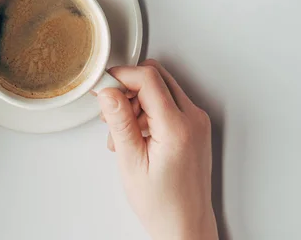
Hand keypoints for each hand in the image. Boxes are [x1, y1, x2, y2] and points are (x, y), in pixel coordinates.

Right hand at [98, 60, 217, 239]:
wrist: (185, 224)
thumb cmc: (162, 203)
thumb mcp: (132, 163)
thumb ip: (120, 123)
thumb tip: (108, 92)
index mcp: (177, 127)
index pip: (148, 78)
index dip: (121, 77)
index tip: (103, 88)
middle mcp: (193, 119)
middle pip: (156, 76)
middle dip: (128, 87)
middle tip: (110, 110)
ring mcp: (196, 121)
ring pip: (161, 87)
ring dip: (136, 99)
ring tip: (121, 131)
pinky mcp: (194, 126)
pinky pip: (168, 102)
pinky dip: (147, 109)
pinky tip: (135, 133)